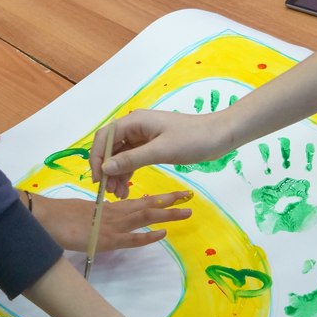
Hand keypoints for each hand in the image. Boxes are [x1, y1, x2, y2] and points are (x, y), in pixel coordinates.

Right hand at [33, 191, 193, 251]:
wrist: (45, 219)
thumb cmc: (57, 218)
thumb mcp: (80, 215)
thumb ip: (95, 217)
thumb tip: (102, 220)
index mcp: (109, 207)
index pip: (138, 200)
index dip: (157, 198)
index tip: (173, 195)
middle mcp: (114, 213)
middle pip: (147, 204)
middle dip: (169, 200)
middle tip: (189, 197)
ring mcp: (113, 225)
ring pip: (145, 215)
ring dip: (167, 213)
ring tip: (186, 212)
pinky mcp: (108, 238)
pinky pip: (133, 237)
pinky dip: (149, 235)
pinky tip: (163, 233)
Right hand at [89, 110, 232, 198]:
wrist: (219, 135)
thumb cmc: (192, 139)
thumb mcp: (161, 151)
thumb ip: (132, 159)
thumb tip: (106, 168)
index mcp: (134, 121)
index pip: (104, 137)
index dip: (96, 158)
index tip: (98, 179)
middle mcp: (135, 126)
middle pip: (110, 147)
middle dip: (107, 169)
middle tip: (109, 192)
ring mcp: (143, 136)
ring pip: (120, 155)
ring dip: (116, 174)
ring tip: (118, 195)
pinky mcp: (151, 145)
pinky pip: (132, 159)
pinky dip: (128, 172)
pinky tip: (127, 188)